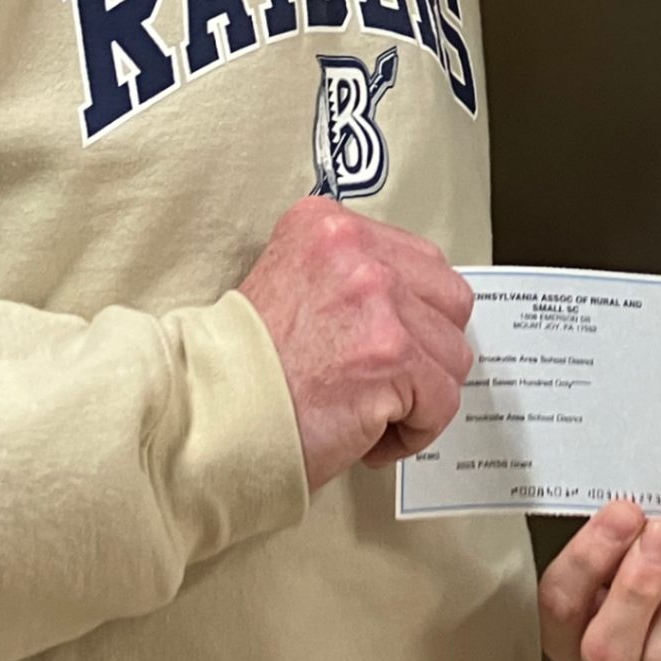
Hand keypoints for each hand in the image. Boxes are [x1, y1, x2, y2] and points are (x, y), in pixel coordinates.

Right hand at [236, 198, 476, 488]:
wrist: (208, 416)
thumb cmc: (244, 368)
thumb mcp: (291, 282)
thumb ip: (351, 277)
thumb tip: (415, 302)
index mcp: (328, 225)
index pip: (421, 261)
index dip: (414, 314)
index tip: (391, 344)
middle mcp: (355, 250)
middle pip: (450, 302)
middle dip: (428, 351)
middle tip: (388, 381)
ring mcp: (377, 300)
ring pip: (452, 356)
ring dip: (420, 396)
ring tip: (370, 412)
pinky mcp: (391, 355)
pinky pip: (442, 402)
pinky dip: (413, 432)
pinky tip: (370, 436)